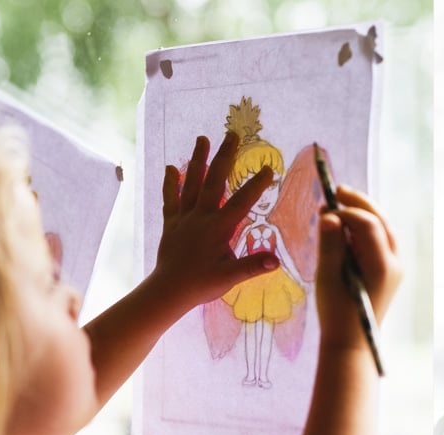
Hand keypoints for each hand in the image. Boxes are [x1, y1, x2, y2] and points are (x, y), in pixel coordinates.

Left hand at [150, 132, 277, 311]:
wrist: (168, 290)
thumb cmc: (201, 284)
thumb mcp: (230, 277)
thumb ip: (252, 266)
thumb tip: (276, 260)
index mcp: (218, 228)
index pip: (241, 202)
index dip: (256, 185)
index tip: (268, 168)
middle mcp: (200, 217)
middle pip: (214, 181)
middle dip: (224, 157)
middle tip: (232, 135)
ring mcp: (184, 217)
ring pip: (191, 183)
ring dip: (198, 160)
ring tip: (203, 138)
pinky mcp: (172, 223)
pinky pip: (171, 198)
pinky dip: (171, 182)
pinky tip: (171, 167)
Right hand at [316, 185, 401, 350]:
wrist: (351, 343)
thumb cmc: (336, 313)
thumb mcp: (327, 278)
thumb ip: (330, 245)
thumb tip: (329, 214)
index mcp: (382, 266)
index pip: (369, 225)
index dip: (348, 210)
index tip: (325, 207)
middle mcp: (394, 263)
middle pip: (381, 221)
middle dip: (359, 203)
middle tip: (336, 189)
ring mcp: (394, 267)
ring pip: (383, 228)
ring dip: (363, 212)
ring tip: (340, 201)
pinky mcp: (389, 270)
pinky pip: (380, 240)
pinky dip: (365, 227)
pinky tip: (347, 224)